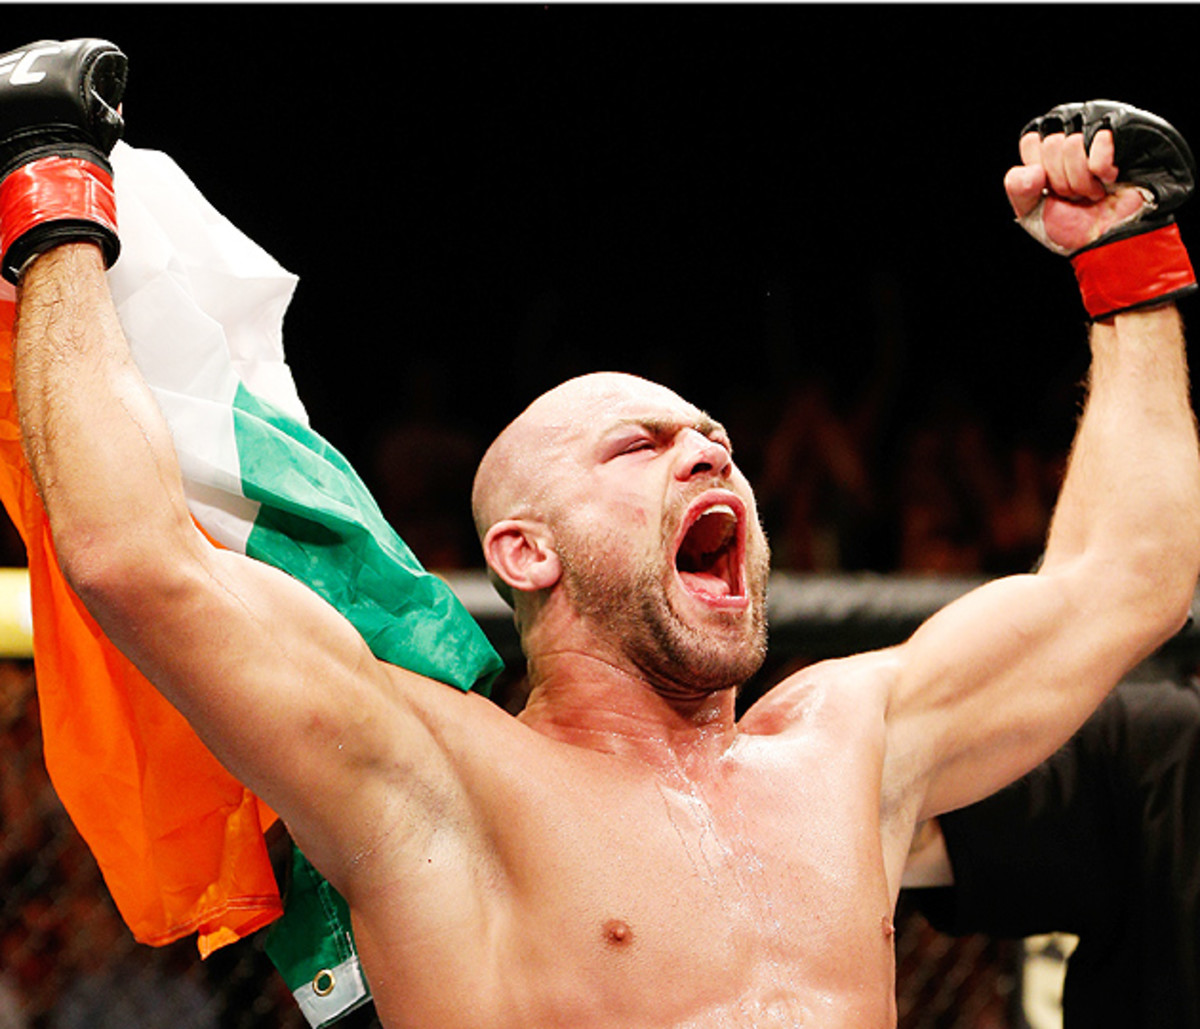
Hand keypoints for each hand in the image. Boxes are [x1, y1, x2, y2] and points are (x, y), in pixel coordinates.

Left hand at [1006, 126, 1149, 254]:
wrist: (1107, 240)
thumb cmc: (1072, 227)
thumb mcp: (1031, 210)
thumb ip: (1018, 187)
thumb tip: (1034, 171)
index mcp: (1047, 155)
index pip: (1031, 142)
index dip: (1038, 170)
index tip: (1050, 189)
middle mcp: (1072, 143)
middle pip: (1052, 144)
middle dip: (1061, 181)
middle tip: (1075, 196)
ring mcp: (1098, 140)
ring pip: (1073, 143)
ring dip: (1081, 181)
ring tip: (1092, 193)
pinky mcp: (1124, 139)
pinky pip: (1102, 141)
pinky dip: (1102, 170)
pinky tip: (1109, 180)